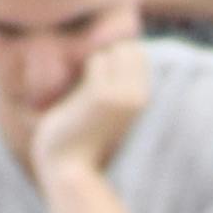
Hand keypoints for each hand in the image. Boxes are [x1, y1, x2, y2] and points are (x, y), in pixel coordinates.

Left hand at [31, 31, 150, 187]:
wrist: (68, 167)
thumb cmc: (81, 133)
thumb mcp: (107, 103)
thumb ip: (115, 79)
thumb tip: (116, 45)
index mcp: (144, 98)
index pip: (137, 51)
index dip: (116, 56)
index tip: (99, 79)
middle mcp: (140, 96)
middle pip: (128, 46)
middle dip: (107, 55)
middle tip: (90, 84)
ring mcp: (124, 96)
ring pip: (112, 50)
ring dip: (94, 64)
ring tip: (84, 93)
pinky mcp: (104, 96)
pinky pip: (96, 61)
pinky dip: (83, 71)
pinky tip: (78, 95)